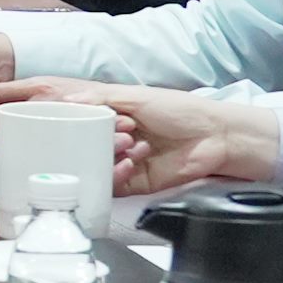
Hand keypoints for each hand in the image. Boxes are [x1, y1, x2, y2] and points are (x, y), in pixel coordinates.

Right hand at [78, 84, 282, 195]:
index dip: (79, 120)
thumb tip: (68, 100)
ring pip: (96, 165)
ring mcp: (124, 162)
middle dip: (94, 139)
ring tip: (128, 144)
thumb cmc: (180, 110)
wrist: (215, 138)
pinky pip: (111, 185)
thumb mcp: (137, 96)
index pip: (82, 120)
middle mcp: (116, 139)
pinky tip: (129, 164)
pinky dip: (114, 176)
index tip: (79, 118)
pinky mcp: (134, 183)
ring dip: (107, 156)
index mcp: (114, 115)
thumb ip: (101, 99)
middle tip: (117, 131)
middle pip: (85, 145)